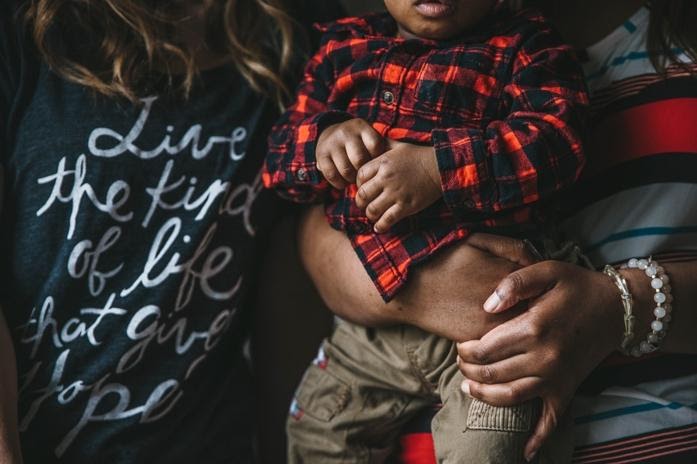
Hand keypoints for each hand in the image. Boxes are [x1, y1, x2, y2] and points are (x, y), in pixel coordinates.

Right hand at [316, 118, 384, 188]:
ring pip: (346, 170)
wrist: (329, 133)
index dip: (377, 160)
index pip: (375, 146)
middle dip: (364, 172)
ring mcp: (332, 143)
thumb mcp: (368, 137)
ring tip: (354, 180)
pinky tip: (343, 183)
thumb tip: (392, 170)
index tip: (376, 165)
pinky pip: (332, 175)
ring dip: (352, 180)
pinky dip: (339, 184)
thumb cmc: (358, 142)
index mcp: (361, 126)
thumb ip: (381, 148)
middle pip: (360, 160)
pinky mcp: (321, 154)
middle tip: (365, 177)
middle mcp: (346, 132)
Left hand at [354, 139, 441, 232]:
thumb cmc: (419, 156)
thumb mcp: (399, 147)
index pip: (360, 176)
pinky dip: (380, 226)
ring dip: (370, 214)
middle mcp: (387, 178)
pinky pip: (387, 220)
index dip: (358, 184)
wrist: (441, 167)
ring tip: (373, 215)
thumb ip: (383, 146)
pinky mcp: (407, 206)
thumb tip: (372, 143)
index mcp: (383, 163)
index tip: (364, 188)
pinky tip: (379, 227)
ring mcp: (396, 193)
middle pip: (362, 195)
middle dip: (360, 202)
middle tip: (364, 204)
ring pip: (372, 209)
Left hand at [456, 261, 625, 460]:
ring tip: (468, 388)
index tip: (459, 346)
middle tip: (460, 364)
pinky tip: (524, 450)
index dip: (465, 351)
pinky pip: (551, 420)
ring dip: (484, 396)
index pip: (485, 349)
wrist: (618, 308)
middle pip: (492, 373)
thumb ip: (514, 283)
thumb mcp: (546, 271)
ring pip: (510, 397)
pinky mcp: (568, 389)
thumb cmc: (576, 287)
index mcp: (534, 328)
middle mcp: (544, 358)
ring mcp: (557, 378)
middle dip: (469, 371)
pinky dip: (537, 438)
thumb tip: (486, 306)